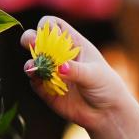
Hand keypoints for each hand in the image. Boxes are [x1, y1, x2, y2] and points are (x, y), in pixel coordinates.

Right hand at [20, 16, 135, 132]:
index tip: (49, 35)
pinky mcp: (47, 89)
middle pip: (36, 39)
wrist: (107, 113)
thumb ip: (77, 70)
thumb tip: (59, 67)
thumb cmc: (106, 87)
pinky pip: (34, 81)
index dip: (46, 26)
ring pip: (32, 61)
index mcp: (73, 44)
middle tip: (32, 44)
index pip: (53, 25)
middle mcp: (59, 56)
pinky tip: (39, 80)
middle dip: (30, 39)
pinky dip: (34, 79)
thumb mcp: (95, 75)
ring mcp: (51, 72)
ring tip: (36, 67)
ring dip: (31, 62)